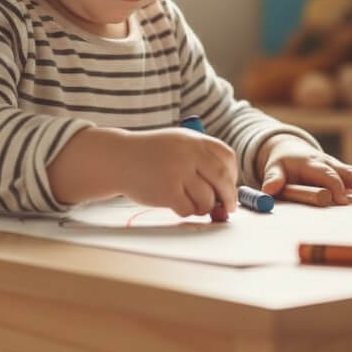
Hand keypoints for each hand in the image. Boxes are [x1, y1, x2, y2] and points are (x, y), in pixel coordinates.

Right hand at [117, 130, 238, 217]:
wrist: (119, 158)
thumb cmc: (151, 155)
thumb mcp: (178, 144)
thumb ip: (202, 159)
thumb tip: (227, 190)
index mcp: (194, 140)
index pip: (227, 157)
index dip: (232, 175)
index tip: (229, 185)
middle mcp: (188, 154)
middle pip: (222, 179)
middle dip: (229, 196)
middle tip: (229, 206)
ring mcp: (178, 173)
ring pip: (207, 198)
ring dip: (205, 207)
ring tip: (194, 204)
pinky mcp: (167, 192)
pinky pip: (189, 209)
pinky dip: (187, 211)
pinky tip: (177, 205)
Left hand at [255, 134, 351, 205]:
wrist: (291, 150)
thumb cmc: (282, 163)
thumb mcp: (273, 169)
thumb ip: (272, 179)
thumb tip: (267, 192)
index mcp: (312, 163)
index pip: (327, 174)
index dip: (335, 186)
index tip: (342, 201)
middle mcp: (330, 163)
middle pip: (350, 173)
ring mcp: (340, 167)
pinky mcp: (346, 172)